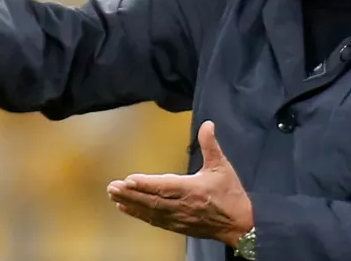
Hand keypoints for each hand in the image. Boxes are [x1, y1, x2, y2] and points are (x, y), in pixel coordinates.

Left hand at [108, 121, 253, 246]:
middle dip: (131, 193)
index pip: (164, 186)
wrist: (239, 224)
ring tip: (113, 195)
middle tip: (112, 187)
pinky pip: (154, 220)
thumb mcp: (222, 166)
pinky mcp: (177, 226)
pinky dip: (138, 214)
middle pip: (152, 200)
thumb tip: (207, 124)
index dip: (146, 184)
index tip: (129, 179)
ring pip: (150, 211)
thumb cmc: (230, 194)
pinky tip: (126, 208)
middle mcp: (182, 205)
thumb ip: (211, 145)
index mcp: (192, 189)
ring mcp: (178, 217)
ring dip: (131, 203)